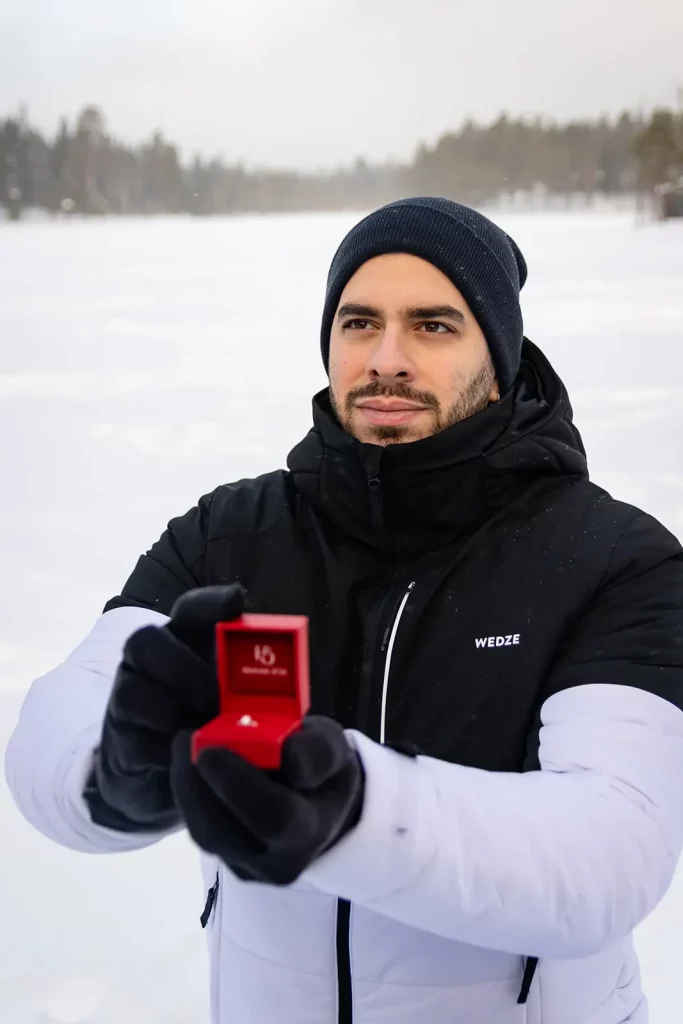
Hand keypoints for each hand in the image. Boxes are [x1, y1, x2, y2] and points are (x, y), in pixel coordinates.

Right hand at [83, 584, 244, 831]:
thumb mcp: (236, 700)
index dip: (210, 603)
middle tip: (215, 698)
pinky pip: (132, 741)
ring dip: (171, 713)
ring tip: (203, 733)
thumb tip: (286, 680)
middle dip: (182, 668)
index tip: (236, 602)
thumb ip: (251, 683)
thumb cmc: (211, 723)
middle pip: (145, 640)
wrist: (165, 772)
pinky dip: (164, 751)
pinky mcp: (120, 741)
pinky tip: (189, 758)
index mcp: (183, 642)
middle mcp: (148, 662)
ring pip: (131, 692)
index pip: (190, 609)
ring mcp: (127, 698)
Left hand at [170, 715, 364, 884]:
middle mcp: (279, 862)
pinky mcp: (227, 861)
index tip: (211, 750)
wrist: (321, 809)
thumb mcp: (335, 748)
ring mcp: (249, 868)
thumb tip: (289, 754)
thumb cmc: (324, 771)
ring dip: (187, 786)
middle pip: (224, 833)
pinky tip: (189, 763)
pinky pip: (200, 831)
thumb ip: (317, 751)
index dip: (239, 786)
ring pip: (204, 833)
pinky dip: (189, 795)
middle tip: (187, 739)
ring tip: (186, 744)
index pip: (275, 818)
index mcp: (312, 830)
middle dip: (197, 785)